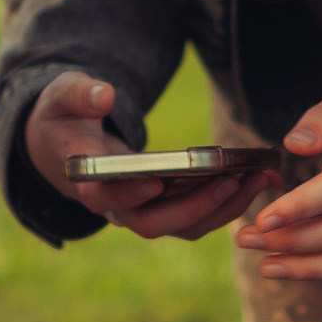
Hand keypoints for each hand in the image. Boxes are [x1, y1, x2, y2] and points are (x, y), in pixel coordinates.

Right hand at [23, 71, 278, 240]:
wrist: (64, 146)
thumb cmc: (63, 118)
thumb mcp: (62, 97)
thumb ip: (80, 94)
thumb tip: (105, 95)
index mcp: (87, 181)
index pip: (106, 198)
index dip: (131, 195)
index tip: (158, 180)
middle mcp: (115, 207)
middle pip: (154, 223)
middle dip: (196, 206)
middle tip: (233, 180)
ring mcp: (141, 213)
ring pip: (183, 226)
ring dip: (224, 208)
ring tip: (260, 179)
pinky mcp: (164, 209)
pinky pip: (199, 217)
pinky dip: (230, 203)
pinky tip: (260, 179)